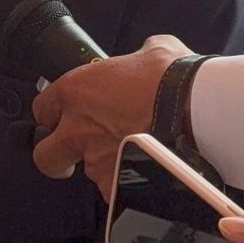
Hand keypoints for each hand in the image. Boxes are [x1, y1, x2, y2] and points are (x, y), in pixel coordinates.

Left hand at [31, 35, 191, 191]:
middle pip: (45, 155)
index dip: (55, 115)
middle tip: (75, 156)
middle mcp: (78, 128)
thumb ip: (135, 57)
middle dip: (58, 157)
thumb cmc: (176, 78)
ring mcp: (96, 161)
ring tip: (132, 158)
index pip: (43, 109)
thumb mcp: (152, 50)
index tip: (66, 118)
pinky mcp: (118, 185)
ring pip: (88, 175)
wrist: (200, 111)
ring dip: (105, 168)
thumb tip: (145, 56)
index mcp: (76, 90)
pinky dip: (127, 186)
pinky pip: (115, 191)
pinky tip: (145, 174)